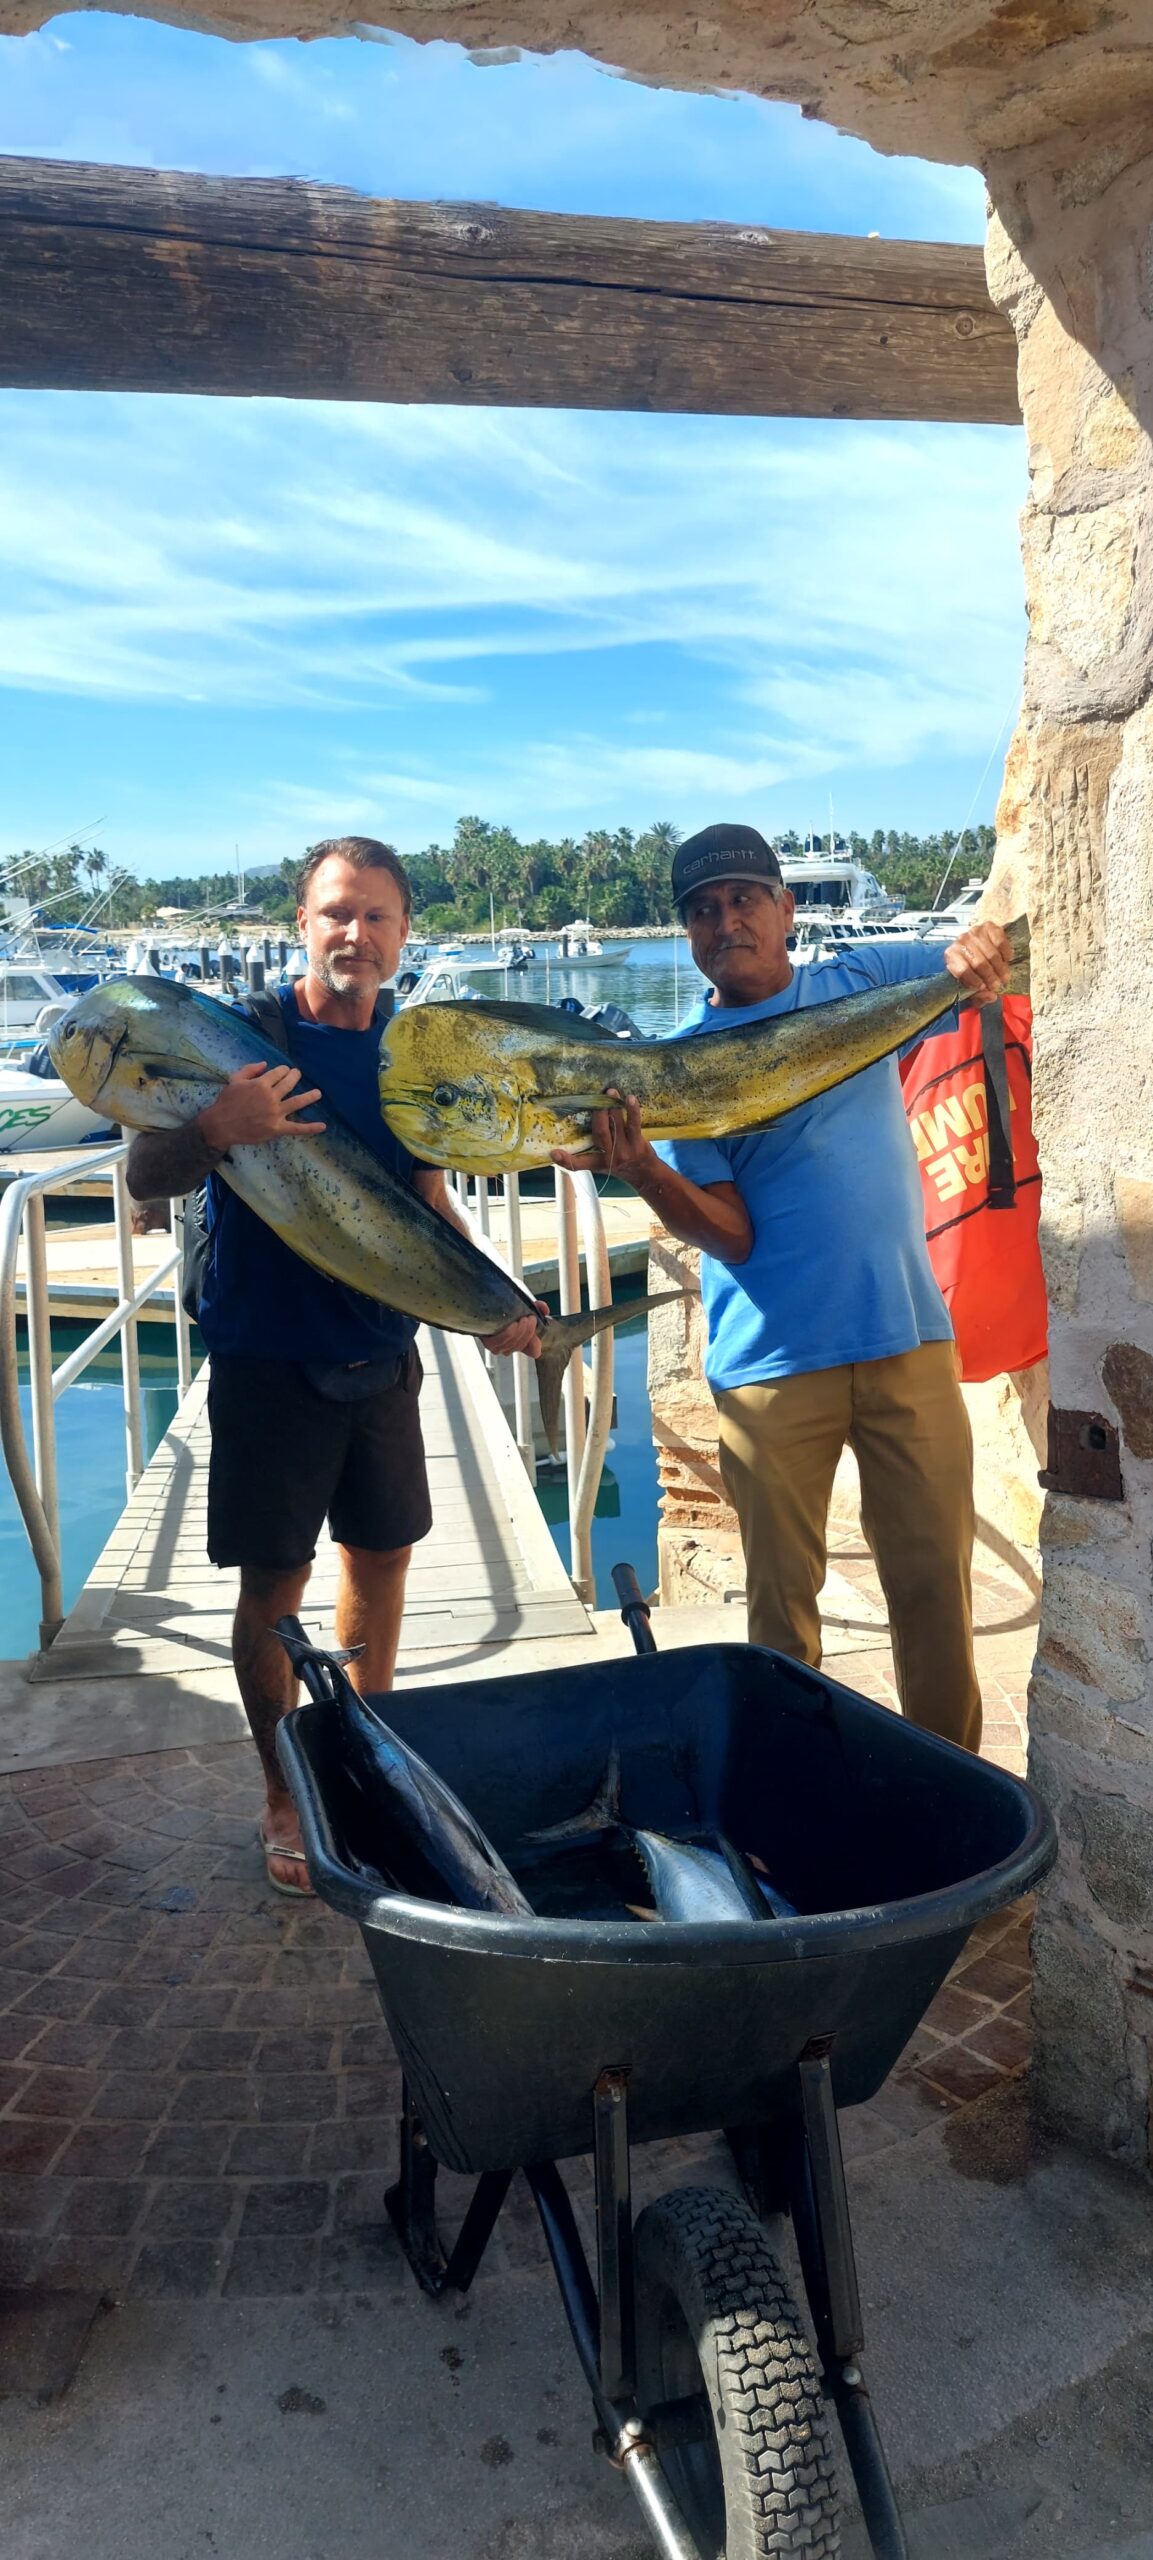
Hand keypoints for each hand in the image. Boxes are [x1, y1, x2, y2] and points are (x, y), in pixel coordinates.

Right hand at [197, 1060, 325, 1151]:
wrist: (220, 1125)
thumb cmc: (226, 1101)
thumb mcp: (234, 1080)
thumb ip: (250, 1069)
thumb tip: (265, 1064)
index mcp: (261, 1084)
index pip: (278, 1073)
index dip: (283, 1070)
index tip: (284, 1071)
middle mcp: (271, 1097)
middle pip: (289, 1083)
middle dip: (295, 1077)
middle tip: (298, 1074)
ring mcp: (275, 1113)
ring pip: (297, 1102)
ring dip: (309, 1096)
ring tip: (318, 1093)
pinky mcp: (276, 1128)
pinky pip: (296, 1128)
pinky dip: (310, 1128)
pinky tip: (322, 1126)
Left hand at [481, 1299, 547, 1359]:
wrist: (483, 1306)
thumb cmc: (506, 1310)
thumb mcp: (524, 1308)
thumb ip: (536, 1307)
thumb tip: (544, 1309)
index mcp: (521, 1341)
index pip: (533, 1351)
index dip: (536, 1346)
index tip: (537, 1336)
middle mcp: (510, 1346)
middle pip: (522, 1345)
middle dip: (529, 1332)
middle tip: (531, 1319)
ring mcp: (498, 1346)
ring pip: (512, 1344)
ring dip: (520, 1332)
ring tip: (522, 1319)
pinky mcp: (487, 1343)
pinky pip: (499, 1343)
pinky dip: (508, 1334)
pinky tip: (512, 1325)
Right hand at [552, 1091, 654, 1184]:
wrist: (645, 1174)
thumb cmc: (621, 1163)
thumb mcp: (603, 1163)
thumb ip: (591, 1148)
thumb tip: (578, 1125)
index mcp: (597, 1162)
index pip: (578, 1164)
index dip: (565, 1160)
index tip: (553, 1153)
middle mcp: (610, 1157)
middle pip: (599, 1133)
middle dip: (597, 1114)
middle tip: (595, 1099)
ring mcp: (624, 1150)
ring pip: (615, 1125)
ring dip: (612, 1107)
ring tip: (610, 1092)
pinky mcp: (637, 1143)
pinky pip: (634, 1124)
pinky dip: (632, 1110)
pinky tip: (630, 1099)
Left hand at [943, 922, 1013, 1003]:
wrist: (976, 944)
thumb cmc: (971, 968)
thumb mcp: (969, 984)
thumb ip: (978, 995)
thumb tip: (991, 996)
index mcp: (951, 956)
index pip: (962, 970)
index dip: (975, 982)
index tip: (984, 988)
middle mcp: (961, 941)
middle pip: (979, 963)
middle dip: (991, 978)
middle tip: (997, 985)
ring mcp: (975, 932)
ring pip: (992, 954)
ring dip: (1000, 969)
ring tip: (1004, 977)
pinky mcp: (989, 927)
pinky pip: (1001, 942)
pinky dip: (1005, 954)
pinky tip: (1005, 960)